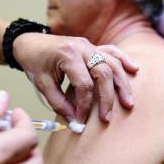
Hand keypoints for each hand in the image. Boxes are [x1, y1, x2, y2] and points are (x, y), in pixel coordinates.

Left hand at [13, 33, 138, 122]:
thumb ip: (59, 103)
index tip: (81, 119)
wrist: (30, 42)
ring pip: (112, 63)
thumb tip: (75, 120)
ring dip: (122, 84)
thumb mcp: (42, 84)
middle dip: (107, 97)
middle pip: (103, 73)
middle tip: (107, 117)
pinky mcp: (92, 46)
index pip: (84, 85)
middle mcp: (82, 48)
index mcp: (68, 56)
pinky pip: (112, 51)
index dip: (84, 105)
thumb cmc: (34, 62)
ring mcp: (89, 45)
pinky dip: (124, 60)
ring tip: (129, 102)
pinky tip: (134, 70)